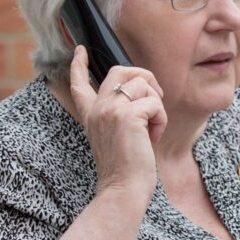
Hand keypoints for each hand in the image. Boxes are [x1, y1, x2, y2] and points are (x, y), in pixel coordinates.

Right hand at [68, 45, 167, 195]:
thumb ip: (120, 113)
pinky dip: (161, 119)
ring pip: (143, 84)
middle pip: (120, 71)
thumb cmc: (125, 169)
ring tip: (152, 130)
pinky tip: (153, 137)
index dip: (78, 64)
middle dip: (144, 77)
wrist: (123, 190)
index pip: (79, 83)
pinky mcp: (127, 116)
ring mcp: (110, 110)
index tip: (80, 50)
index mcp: (90, 115)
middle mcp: (97, 108)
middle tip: (156, 98)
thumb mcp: (116, 135)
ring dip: (156, 106)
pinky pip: (155, 102)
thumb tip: (142, 91)